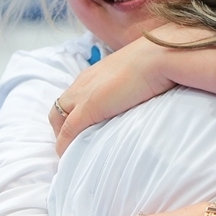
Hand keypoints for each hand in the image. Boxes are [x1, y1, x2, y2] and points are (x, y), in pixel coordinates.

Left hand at [49, 36, 174, 155]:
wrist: (158, 57)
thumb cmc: (156, 62)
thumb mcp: (139, 73)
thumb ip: (132, 83)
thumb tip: (142, 94)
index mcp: (95, 73)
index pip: (74, 95)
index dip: (74, 113)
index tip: (83, 128)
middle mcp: (84, 82)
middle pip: (59, 106)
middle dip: (62, 126)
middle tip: (75, 143)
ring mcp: (83, 96)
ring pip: (57, 118)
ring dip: (63, 136)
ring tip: (73, 153)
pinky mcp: (87, 110)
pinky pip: (67, 133)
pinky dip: (65, 146)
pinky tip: (71, 157)